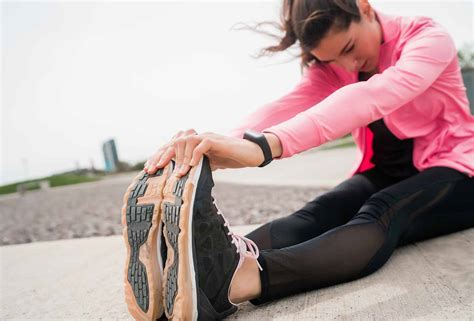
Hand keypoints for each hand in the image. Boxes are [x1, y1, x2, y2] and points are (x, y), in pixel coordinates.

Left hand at [144, 129, 264, 176]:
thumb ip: (197, 167)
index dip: (160, 156)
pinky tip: (192, 166)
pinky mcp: (217, 140)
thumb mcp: (210, 165)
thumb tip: (182, 181)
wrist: (251, 153)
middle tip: (153, 169)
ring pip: (186, 141)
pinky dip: (195, 154)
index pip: (173, 146)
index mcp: (195, 143)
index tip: (149, 169)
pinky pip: (202, 144)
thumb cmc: (232, 159)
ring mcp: (207, 137)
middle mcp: (199, 137)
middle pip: (174, 142)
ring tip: (177, 173)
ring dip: (179, 157)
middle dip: (162, 155)